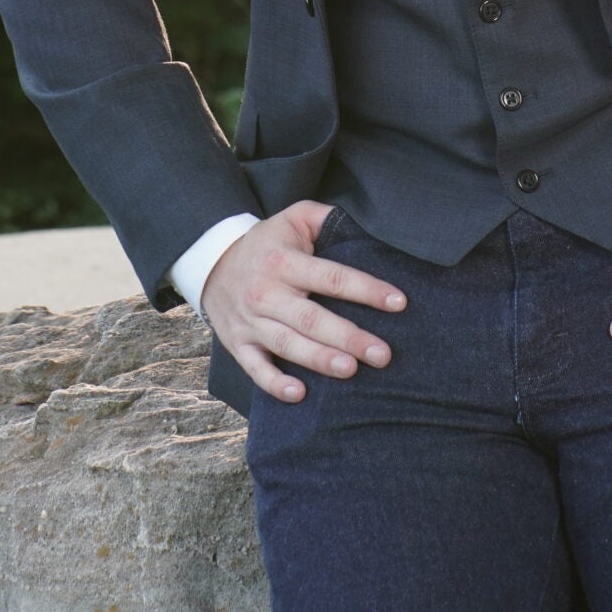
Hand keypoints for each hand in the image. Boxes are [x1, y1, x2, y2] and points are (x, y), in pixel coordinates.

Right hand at [199, 200, 407, 401]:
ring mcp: (251, 322)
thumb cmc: (266, 244)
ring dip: (320, 359)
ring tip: (351, 370)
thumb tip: (360, 226)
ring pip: (288, 344)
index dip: (366, 290)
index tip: (398, 302)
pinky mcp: (239, 345)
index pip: (332, 277)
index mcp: (284, 262)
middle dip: (349, 337)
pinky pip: (255, 369)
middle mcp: (267, 293)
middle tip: (383, 354)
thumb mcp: (292, 218)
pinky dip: (275, 384)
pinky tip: (300, 394)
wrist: (213, 264)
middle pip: (312, 318)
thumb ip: (325, 217)